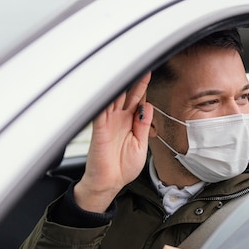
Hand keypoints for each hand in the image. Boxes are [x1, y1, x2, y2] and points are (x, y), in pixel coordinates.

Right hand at [74, 73, 152, 212]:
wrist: (108, 183)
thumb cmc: (122, 167)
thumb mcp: (141, 145)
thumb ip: (143, 125)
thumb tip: (148, 106)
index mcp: (130, 122)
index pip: (138, 99)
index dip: (143, 86)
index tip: (150, 72)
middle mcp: (118, 119)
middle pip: (126, 94)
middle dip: (133, 80)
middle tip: (141, 64)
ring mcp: (108, 122)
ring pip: (113, 98)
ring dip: (119, 85)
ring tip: (126, 69)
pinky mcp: (99, 129)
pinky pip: (100, 111)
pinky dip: (104, 99)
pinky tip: (110, 89)